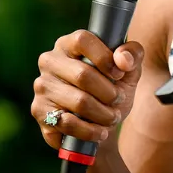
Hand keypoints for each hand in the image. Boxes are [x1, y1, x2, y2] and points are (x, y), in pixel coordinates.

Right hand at [31, 31, 143, 148]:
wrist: (102, 120)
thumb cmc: (113, 86)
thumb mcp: (130, 68)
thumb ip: (133, 54)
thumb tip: (122, 60)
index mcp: (69, 43)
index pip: (83, 40)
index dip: (105, 58)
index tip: (119, 74)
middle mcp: (50, 61)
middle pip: (83, 75)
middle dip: (109, 93)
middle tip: (118, 100)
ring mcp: (42, 86)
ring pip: (78, 102)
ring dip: (103, 114)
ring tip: (113, 117)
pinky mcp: (39, 111)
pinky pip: (67, 123)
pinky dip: (90, 130)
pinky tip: (100, 132)